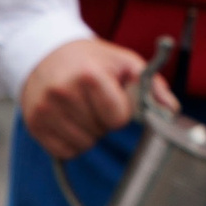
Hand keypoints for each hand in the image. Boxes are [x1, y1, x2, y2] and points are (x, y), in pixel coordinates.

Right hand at [17, 38, 178, 158]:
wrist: (45, 53)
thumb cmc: (91, 60)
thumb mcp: (124, 63)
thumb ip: (151, 87)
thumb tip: (171, 112)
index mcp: (89, 76)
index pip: (117, 118)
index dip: (120, 111)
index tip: (112, 98)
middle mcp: (63, 93)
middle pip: (100, 132)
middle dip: (102, 121)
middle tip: (93, 102)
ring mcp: (45, 111)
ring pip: (83, 145)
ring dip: (89, 133)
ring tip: (81, 110)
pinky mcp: (34, 125)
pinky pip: (65, 151)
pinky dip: (72, 142)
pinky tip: (69, 122)